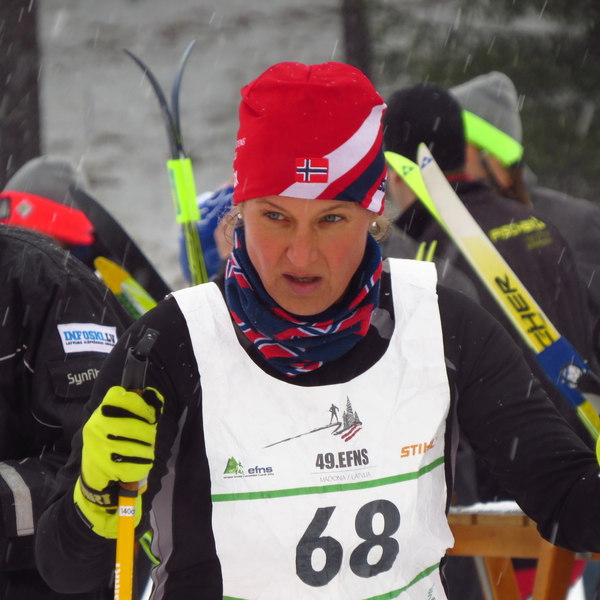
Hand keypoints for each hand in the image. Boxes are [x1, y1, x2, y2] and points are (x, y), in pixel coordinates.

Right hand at [73, 386, 162, 537]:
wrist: (93, 473)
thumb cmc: (112, 441)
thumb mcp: (118, 420)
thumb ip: (138, 407)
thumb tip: (157, 398)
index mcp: (102, 411)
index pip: (126, 398)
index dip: (143, 407)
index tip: (149, 417)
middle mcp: (97, 426)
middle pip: (140, 426)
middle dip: (150, 434)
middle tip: (149, 439)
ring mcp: (100, 448)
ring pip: (142, 448)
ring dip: (148, 452)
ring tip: (143, 452)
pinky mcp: (106, 468)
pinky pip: (138, 466)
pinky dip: (143, 467)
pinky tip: (137, 465)